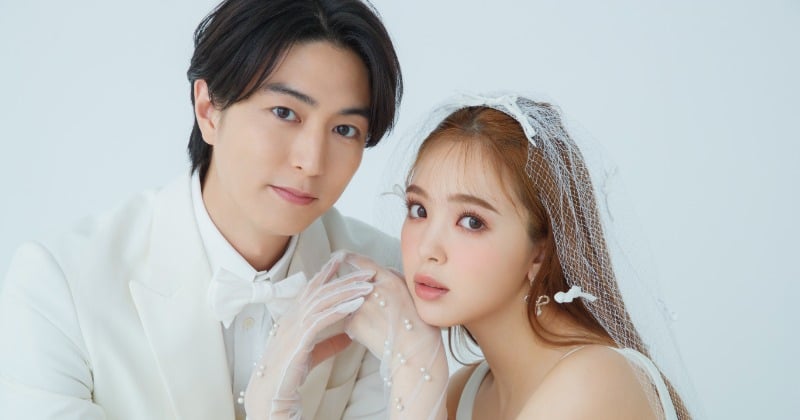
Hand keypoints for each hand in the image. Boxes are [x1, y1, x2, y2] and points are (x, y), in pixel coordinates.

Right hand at [244, 252, 374, 419]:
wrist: (270, 389)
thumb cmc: (288, 371)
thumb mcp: (312, 353)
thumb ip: (329, 343)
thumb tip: (349, 336)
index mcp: (294, 316)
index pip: (311, 288)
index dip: (327, 273)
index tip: (343, 260)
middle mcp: (293, 316)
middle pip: (322, 290)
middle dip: (345, 278)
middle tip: (366, 272)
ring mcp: (295, 326)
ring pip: (324, 300)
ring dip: (347, 291)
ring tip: (367, 286)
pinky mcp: (300, 338)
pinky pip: (322, 319)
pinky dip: (340, 310)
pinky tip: (356, 305)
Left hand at [343, 253, 447, 419]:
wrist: (415, 355)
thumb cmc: (420, 329)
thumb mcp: (414, 296)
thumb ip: (395, 281)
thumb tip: (381, 274)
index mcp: (390, 280)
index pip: (364, 263)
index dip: (350, 257)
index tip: (340, 255)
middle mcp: (373, 289)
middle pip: (354, 285)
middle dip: (354, 294)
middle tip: (369, 309)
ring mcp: (361, 305)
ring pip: (351, 304)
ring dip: (358, 313)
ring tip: (379, 328)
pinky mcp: (353, 322)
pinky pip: (349, 322)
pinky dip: (357, 329)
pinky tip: (373, 337)